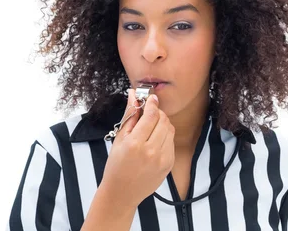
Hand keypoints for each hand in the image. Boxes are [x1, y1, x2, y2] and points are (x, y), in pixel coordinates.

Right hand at [100, 89, 175, 207]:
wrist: (122, 192)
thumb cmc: (116, 165)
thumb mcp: (119, 138)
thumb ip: (129, 115)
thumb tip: (133, 94)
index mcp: (135, 144)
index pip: (151, 116)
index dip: (152, 103)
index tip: (151, 98)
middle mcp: (151, 151)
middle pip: (163, 120)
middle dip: (157, 112)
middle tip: (149, 112)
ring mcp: (163, 159)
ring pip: (170, 130)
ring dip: (162, 123)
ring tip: (151, 127)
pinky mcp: (169, 164)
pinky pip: (171, 142)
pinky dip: (165, 136)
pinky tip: (154, 140)